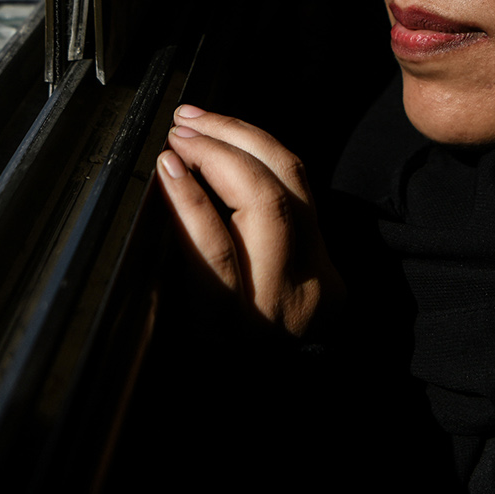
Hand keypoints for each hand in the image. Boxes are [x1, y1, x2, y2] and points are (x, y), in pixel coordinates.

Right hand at [157, 105, 342, 337]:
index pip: (218, 251)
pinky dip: (261, 149)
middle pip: (265, 204)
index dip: (190, 200)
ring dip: (240, 137)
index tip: (164, 164)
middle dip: (218, 154)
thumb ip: (178, 262)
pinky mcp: (330, 254)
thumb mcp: (184, 321)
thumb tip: (164, 189)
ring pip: (290, 178)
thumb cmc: (216, 347)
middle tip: (179, 133)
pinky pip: (298, 180)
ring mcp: (317, 273)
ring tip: (198, 120)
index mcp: (237, 326)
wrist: (283, 373)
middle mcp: (286, 299)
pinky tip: (231, 135)